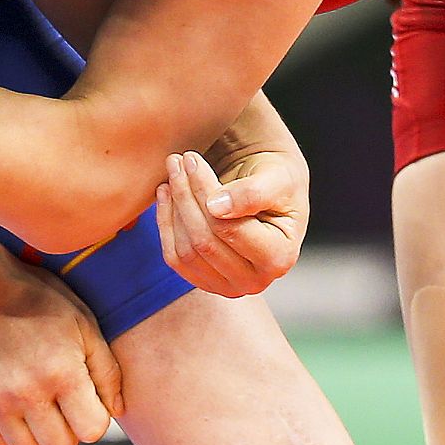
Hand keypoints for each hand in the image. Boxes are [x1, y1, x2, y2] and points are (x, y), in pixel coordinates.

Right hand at [0, 260, 122, 444]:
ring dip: (38, 433)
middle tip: (60, 399)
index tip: (84, 394)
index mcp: (61, 372)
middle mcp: (27, 392)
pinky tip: (11, 396)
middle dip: (68, 429)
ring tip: (35, 399)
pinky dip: (8, 427)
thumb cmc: (37, 300)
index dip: (94, 414)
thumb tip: (116, 410)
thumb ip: (106, 370)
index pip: (92, 430)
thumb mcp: (83, 322)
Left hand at [155, 147, 306, 296]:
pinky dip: (165, 222)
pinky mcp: (205, 281)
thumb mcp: (278, 177)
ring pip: (185, 251)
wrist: (268, 188)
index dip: (204, 191)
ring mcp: (228, 285)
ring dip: (172, 207)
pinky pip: (175, 258)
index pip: (228, 228)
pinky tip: (165, 193)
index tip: (191, 158)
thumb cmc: (278, 179)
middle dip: (184, 196)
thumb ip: (253, 192)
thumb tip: (216, 207)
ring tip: (171, 172)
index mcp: (279, 258)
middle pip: (203, 242)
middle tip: (175, 160)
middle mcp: (255, 281)